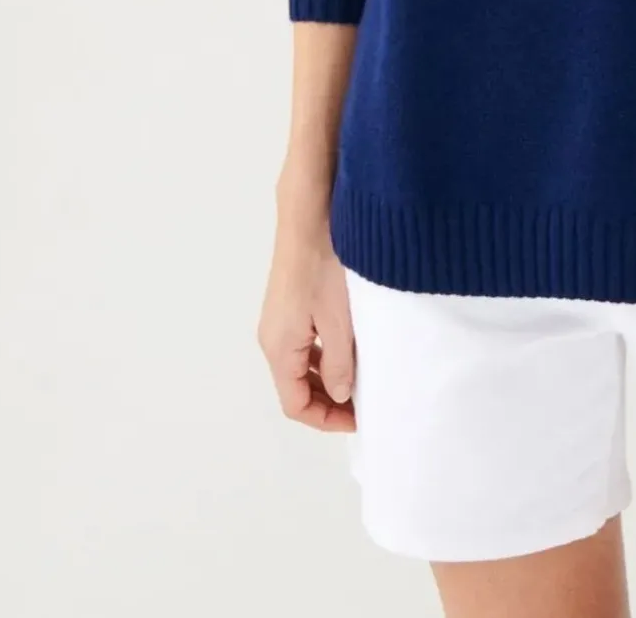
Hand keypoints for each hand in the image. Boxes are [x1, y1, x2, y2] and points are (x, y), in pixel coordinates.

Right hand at [257, 210, 357, 431]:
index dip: (326, 419)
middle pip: (295, 387)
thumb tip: (341, 394)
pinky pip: (303, 344)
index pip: (295, 404)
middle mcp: (272, 337)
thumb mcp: (339, 321)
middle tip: (364, 403)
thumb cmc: (323, 265)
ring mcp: (279, 319)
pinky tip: (348, 348)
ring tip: (361, 378)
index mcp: (279, 347)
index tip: (358, 419)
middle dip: (328, 401)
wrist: (309, 215)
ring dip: (327, 378)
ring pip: (300, 366)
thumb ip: (339, 363)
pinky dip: (324, 356)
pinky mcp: (289, 304)